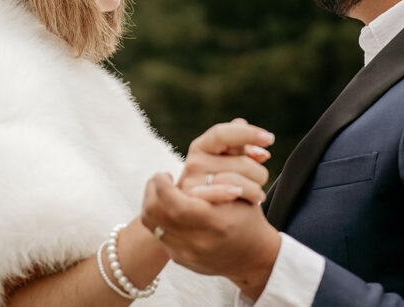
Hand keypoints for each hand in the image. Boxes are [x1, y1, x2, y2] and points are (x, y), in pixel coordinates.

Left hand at [142, 173, 281, 299]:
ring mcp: (186, 253)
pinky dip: (158, 216)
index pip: (176, 205)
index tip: (165, 173)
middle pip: (154, 213)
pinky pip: (157, 234)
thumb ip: (232, 170)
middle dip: (151, 191)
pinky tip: (167, 206)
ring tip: (161, 190)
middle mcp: (198, 242)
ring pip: (150, 223)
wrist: (252, 258)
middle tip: (160, 179)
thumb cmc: (250, 220)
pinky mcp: (179, 259)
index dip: (163, 186)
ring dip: (152, 201)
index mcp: (216, 224)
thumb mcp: (247, 195)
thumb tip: (228, 144)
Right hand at [179, 118, 272, 204]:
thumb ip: (244, 151)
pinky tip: (238, 194)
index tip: (270, 139)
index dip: (247, 134)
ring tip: (258, 196)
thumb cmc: (219, 181)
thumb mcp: (230, 162)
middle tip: (262, 181)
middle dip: (259, 173)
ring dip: (254, 190)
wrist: (198, 214)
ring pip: (236, 182)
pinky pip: (218, 194)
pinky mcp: (193, 204)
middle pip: (241, 162)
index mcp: (202, 146)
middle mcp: (194, 162)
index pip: (224, 134)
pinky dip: (229, 192)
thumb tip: (263, 153)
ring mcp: (192, 183)